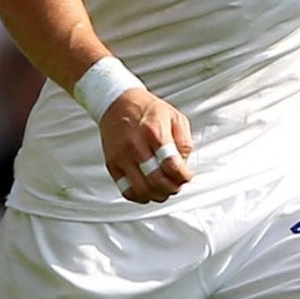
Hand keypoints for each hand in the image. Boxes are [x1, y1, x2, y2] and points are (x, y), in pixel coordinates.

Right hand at [101, 88, 193, 202]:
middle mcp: (136, 146)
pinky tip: (148, 190)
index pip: (171, 165)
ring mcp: (122, 157)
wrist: (117, 102)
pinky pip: (126, 190)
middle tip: (177, 184)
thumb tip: (184, 165)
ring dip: (158, 195)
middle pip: (157, 181)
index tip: (187, 175)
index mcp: (154, 132)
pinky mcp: (112, 164)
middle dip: (172, 188)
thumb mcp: (175, 117)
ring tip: (164, 188)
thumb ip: (184, 141)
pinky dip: (140, 196)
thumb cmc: (146, 109)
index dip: (184, 176)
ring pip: (142, 190)